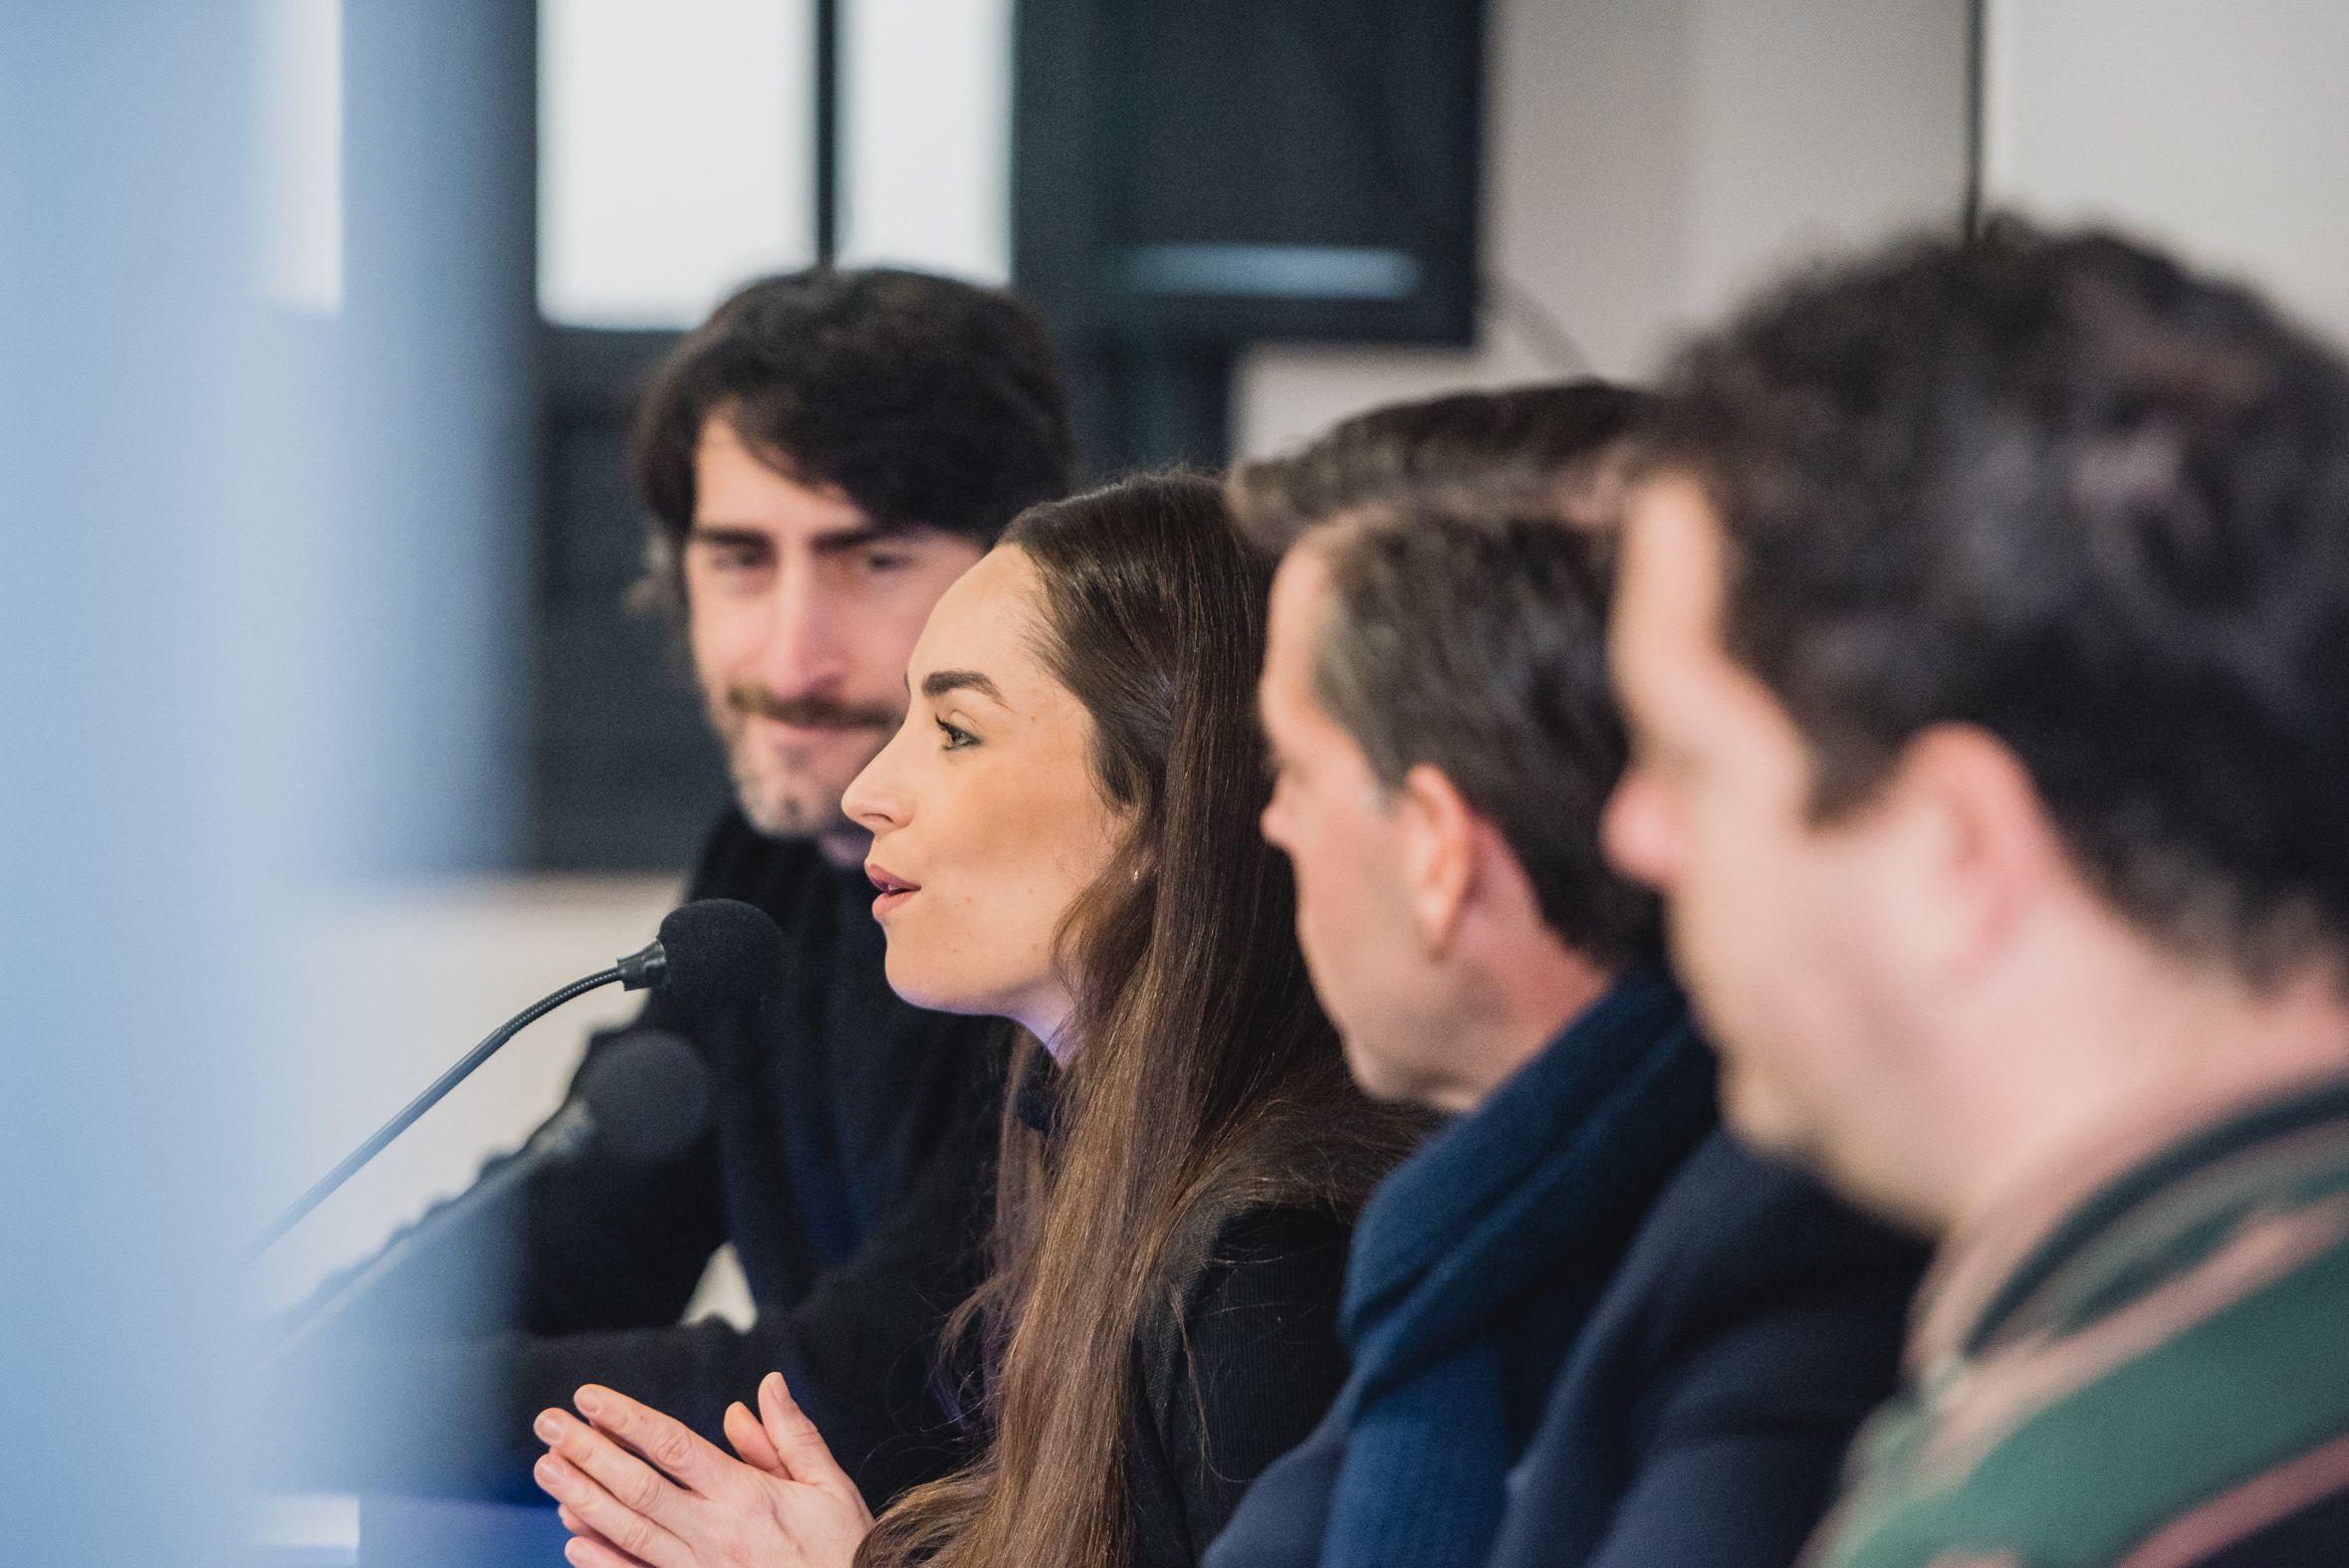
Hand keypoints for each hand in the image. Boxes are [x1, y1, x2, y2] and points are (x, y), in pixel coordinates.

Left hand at [533, 1373, 875, 1567]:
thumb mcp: (830, 1486)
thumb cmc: (842, 1549)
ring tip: (548, 1469)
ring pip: (628, 1530)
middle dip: (587, 1452)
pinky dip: (602, 1561)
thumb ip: (792, 1437)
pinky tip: (572, 1539)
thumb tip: (765, 1386)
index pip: (674, 1447)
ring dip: (582, 1498)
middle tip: (547, 1425)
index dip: (628, 1420)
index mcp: (746, 1495)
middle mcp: (713, 1532)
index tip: (590, 1397)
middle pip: (638, 1486)